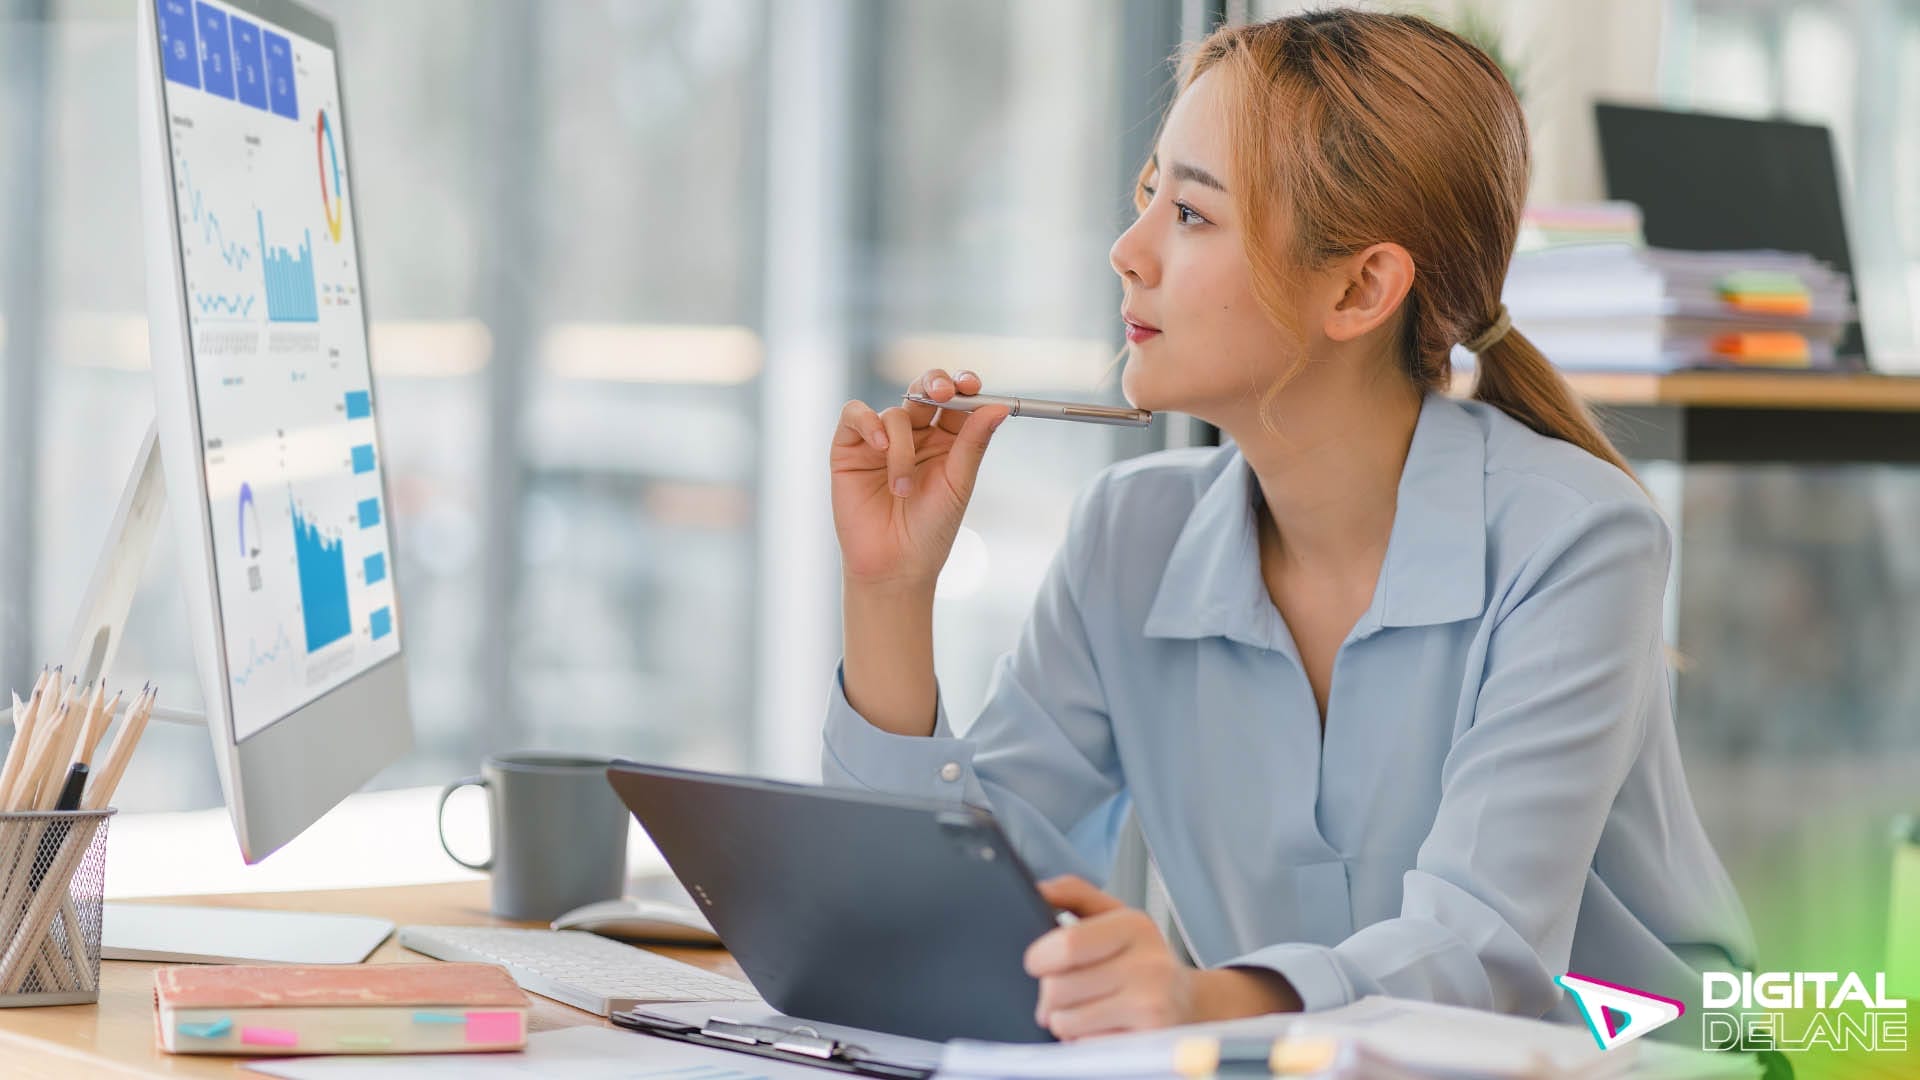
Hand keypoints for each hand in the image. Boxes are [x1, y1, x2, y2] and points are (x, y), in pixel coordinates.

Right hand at [830, 368, 1010, 588]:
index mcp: (946, 441)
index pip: (956, 399)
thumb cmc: (930, 530)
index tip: (971, 385)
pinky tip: (879, 447)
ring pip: (894, 413)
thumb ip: (973, 442)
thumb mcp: (958, 483)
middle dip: (935, 384)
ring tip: (903, 488)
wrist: (894, 565)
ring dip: (901, 448)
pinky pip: (854, 415)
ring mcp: (880, 440)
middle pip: (924, 388)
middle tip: (944, 393)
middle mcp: (914, 435)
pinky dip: (868, 423)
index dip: (963, 385)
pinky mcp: (849, 448)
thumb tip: (1000, 407)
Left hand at [1025, 876, 1303, 1039]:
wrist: (1189, 1003)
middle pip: (1057, 988)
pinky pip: (1084, 1048)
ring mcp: (1151, 1008)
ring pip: (1064, 1022)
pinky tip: (1104, 1029)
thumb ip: (1074, 894)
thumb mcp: (1114, 916)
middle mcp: (1148, 965)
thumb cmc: (1142, 959)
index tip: (1038, 963)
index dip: (1039, 958)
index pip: (1066, 944)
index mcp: (1134, 926)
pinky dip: (1085, 1043)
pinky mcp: (1146, 1044)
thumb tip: (1038, 889)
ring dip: (1065, 1022)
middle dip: (1050, 996)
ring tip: (1089, 1011)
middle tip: (1071, 993)